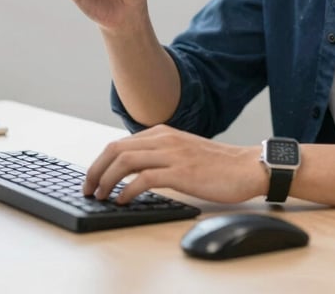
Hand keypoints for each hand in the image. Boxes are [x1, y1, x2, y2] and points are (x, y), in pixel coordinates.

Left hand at [83, 125, 266, 203]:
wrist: (246, 167)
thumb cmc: (218, 164)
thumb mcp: (184, 150)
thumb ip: (161, 153)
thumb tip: (135, 170)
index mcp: (163, 132)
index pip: (120, 143)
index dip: (100, 161)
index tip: (92, 178)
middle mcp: (164, 139)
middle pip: (116, 149)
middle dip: (96, 169)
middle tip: (88, 188)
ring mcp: (172, 154)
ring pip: (125, 161)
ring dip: (106, 180)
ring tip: (100, 196)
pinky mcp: (181, 172)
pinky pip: (144, 178)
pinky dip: (127, 190)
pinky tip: (123, 200)